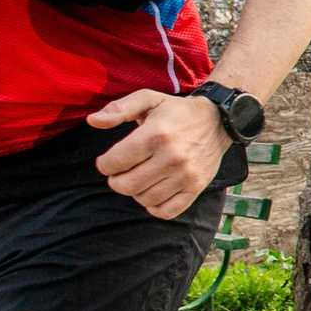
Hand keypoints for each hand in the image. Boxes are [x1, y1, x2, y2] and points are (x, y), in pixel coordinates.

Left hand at [89, 90, 229, 218]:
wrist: (219, 120)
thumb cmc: (177, 110)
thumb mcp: (148, 99)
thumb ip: (118, 108)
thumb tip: (92, 121)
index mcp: (156, 134)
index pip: (115, 162)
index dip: (104, 164)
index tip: (109, 161)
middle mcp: (172, 157)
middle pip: (126, 185)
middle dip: (116, 180)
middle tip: (121, 172)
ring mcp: (186, 174)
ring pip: (145, 199)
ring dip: (135, 192)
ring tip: (139, 178)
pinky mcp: (196, 187)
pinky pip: (167, 211)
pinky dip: (154, 206)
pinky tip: (153, 192)